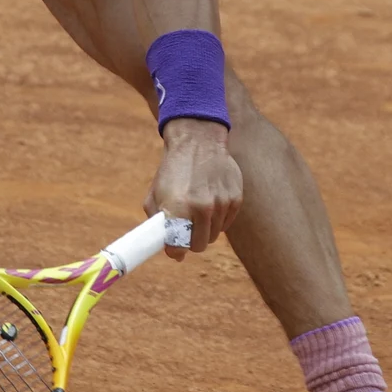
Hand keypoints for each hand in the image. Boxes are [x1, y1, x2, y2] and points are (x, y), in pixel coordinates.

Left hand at [144, 119, 241, 260]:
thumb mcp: (155, 194)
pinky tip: (211, 201)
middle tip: (186, 230)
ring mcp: (221, 204)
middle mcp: (202, 208)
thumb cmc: (173, 170)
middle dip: (191, 241)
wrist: (198, 141)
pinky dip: (218, 219)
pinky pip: (226, 223)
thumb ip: (157, 222)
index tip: (174, 248)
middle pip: (199, 245)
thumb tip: (168, 249)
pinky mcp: (235, 199)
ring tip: (198, 210)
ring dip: (205, 229)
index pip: (178, 247)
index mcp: (178, 207)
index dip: (175, 250)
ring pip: (213, 235)